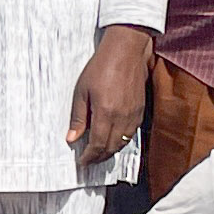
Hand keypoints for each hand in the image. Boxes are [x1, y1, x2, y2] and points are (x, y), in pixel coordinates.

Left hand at [66, 27, 152, 163]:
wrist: (125, 51)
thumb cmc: (101, 67)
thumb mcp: (82, 91)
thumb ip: (78, 118)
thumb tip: (72, 139)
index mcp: (105, 113)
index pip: (98, 145)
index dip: (89, 157)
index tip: (82, 161)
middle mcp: (122, 117)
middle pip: (111, 148)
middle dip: (99, 157)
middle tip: (89, 159)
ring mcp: (133, 115)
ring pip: (123, 143)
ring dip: (111, 151)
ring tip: (100, 151)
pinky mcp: (140, 110)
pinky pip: (131, 133)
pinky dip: (121, 140)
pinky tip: (113, 137)